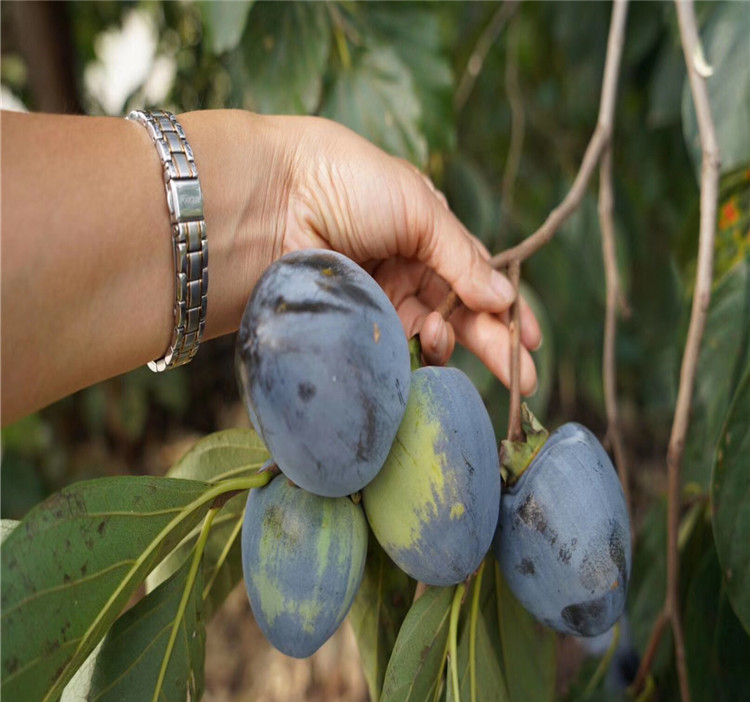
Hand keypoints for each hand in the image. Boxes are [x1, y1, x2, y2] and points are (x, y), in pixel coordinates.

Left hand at [278, 117, 539, 394]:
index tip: (530, 339)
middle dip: (493, 344)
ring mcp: (378, 301)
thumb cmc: (346, 182)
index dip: (504, 309)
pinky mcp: (353, 327)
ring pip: (429, 336)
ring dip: (451, 344)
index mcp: (423, 234)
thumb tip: (504, 298)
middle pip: (458, 314)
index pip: (474, 278)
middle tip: (526, 379)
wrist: (272, 198)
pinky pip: (395, 349)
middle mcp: (403, 270)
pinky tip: (428, 345)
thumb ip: (462, 256)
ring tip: (445, 337)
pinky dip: (417, 353)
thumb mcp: (419, 206)